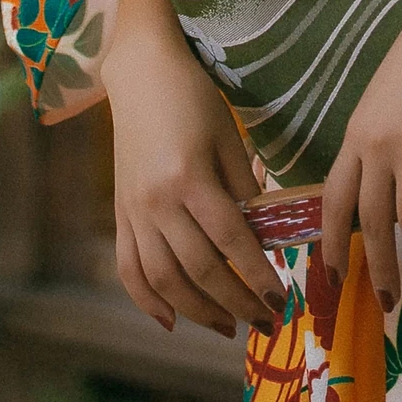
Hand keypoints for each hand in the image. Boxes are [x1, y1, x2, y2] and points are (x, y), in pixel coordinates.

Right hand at [103, 0, 286, 337]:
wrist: (140, 74)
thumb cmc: (194, 99)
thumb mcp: (228, 137)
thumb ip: (244, 188)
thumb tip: (262, 237)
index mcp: (191, 178)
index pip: (231, 242)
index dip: (257, 276)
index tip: (281, 300)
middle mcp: (157, 202)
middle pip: (199, 269)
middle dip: (235, 302)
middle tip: (264, 321)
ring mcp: (133, 211)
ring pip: (163, 279)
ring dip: (197, 311)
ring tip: (227, 326)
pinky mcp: (120, 214)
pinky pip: (128, 268)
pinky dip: (147, 300)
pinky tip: (171, 320)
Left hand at [320, 0, 401, 312]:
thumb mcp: (387, 99)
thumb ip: (380, 142)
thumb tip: (387, 187)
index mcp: (354, 134)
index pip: (330, 200)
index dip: (329, 243)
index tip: (331, 277)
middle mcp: (374, 145)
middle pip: (366, 222)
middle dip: (373, 268)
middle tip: (383, 302)